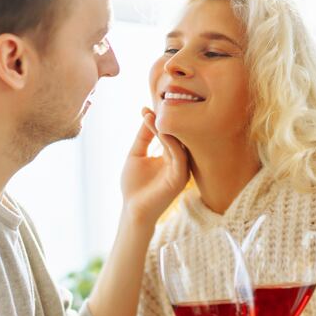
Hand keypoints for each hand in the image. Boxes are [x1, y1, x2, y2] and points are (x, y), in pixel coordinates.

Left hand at [120, 108, 188, 224]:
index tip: (146, 108)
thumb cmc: (134, 186)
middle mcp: (179, 162)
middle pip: (176, 136)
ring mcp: (182, 170)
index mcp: (171, 157)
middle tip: (155, 105)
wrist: (133, 209)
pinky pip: (178, 155)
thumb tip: (146, 113)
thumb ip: (143, 137)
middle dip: (166, 121)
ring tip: (153, 115)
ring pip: (178, 143)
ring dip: (166, 128)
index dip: (159, 121)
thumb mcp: (136, 155)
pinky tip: (159, 130)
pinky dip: (169, 141)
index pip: (169, 134)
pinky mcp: (181, 178)